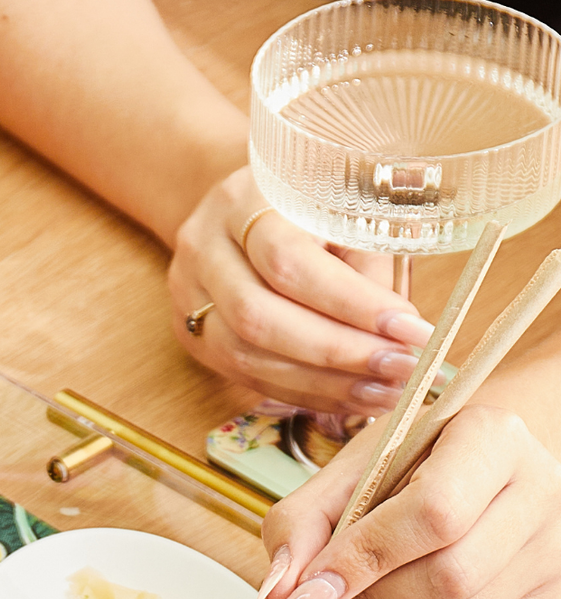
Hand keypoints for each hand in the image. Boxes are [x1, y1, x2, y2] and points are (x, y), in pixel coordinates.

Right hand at [169, 168, 432, 413]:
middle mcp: (203, 249)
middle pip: (258, 318)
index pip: (288, 262)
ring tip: (384, 392)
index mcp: (242, 200)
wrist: (238, 209)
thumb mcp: (343, 208)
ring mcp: (190, 297)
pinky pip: (247, 377)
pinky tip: (349, 397)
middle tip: (400, 368)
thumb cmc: (305, 203)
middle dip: (338, 352)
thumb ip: (367, 262)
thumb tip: (400, 334)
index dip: (349, 303)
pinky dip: (304, 392)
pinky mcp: (194, 337)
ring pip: (247, 357)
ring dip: (324, 383)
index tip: (408, 329)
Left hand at [252, 406, 560, 598]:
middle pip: (448, 580)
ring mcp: (548, 557)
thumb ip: (303, 523)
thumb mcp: (349, 470)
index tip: (302, 595)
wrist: (477, 472)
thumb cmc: (411, 464)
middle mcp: (536, 495)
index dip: (362, 562)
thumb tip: (275, 598)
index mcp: (492, 439)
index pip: (435, 514)